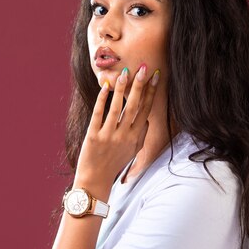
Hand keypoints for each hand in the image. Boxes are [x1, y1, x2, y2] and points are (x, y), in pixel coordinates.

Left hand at [73, 65, 159, 196]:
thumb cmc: (114, 164)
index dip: (150, 92)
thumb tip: (147, 120)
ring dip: (121, 89)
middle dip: (139, 86)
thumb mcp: (132, 152)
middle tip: (142, 67)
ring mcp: (109, 136)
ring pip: (117, 108)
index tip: (155, 76)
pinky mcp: (93, 137)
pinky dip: (102, 100)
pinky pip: (98, 114)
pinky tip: (105, 87)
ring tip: (123, 73)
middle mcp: (124, 136)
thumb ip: (141, 136)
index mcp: (135, 137)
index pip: (145, 110)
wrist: (95, 180)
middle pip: (134, 106)